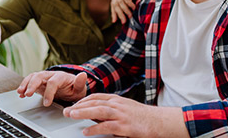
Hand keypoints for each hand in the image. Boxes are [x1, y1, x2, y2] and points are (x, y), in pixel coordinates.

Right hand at [17, 71, 86, 105]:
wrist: (72, 88)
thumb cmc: (75, 88)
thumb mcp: (80, 88)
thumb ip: (80, 83)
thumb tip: (83, 75)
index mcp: (61, 76)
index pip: (53, 82)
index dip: (49, 92)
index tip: (46, 103)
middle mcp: (51, 75)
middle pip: (39, 76)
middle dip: (32, 84)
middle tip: (27, 94)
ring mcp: (44, 78)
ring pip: (33, 77)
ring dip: (26, 84)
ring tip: (20, 92)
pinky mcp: (40, 83)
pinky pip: (30, 82)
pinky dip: (24, 86)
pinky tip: (21, 94)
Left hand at [63, 94, 188, 136]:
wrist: (160, 122)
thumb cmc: (143, 117)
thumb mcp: (126, 108)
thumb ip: (112, 110)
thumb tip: (96, 115)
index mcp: (118, 100)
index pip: (97, 97)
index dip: (84, 100)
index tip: (74, 104)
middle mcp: (118, 104)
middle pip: (94, 102)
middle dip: (79, 105)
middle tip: (67, 110)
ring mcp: (121, 114)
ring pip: (98, 111)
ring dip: (83, 112)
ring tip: (71, 115)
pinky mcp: (124, 126)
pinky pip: (106, 126)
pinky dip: (94, 128)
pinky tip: (86, 131)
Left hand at [111, 0, 150, 23]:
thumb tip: (127, 3)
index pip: (113, 2)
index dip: (114, 12)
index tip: (115, 20)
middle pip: (115, 3)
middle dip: (119, 14)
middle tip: (124, 21)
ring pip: (119, 2)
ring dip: (125, 11)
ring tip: (130, 16)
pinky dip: (129, 4)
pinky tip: (133, 7)